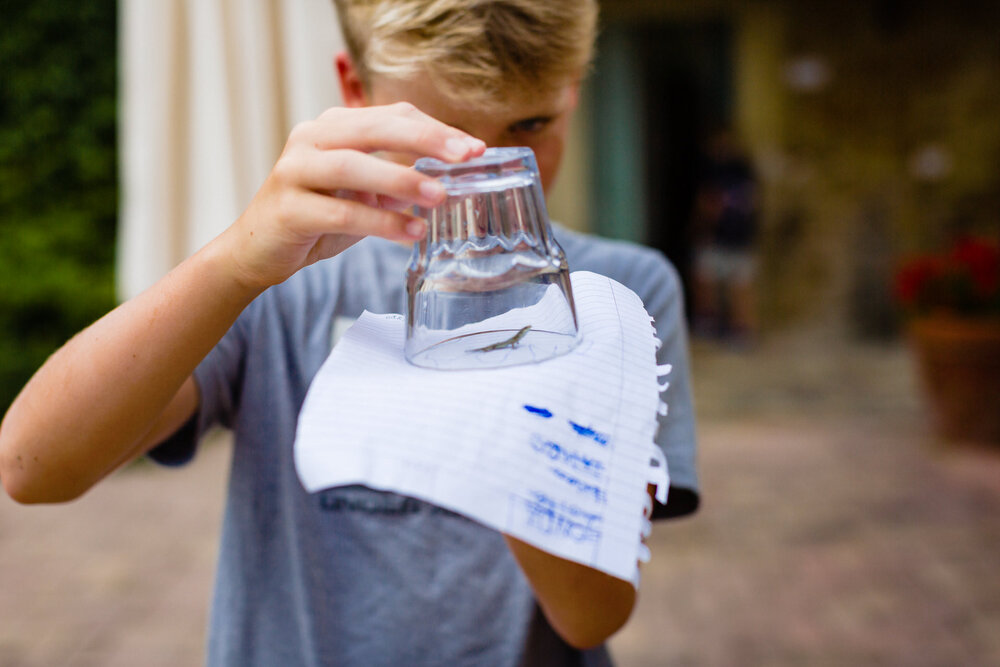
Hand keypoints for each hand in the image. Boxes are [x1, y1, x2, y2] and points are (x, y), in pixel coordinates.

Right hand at [223, 102, 484, 289]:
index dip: (436, 130)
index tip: (473, 149)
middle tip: (464, 158)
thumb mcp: (361, 192)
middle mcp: (310, 139)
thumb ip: (395, 179)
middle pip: (373, 128)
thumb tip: (450, 178)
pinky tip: (410, 232)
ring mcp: (294, 171)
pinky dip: (380, 223)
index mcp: (332, 128)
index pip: (392, 116)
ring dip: (401, 181)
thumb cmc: (315, 217)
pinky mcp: (288, 210)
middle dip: (424, 140)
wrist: (255, 250)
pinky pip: (340, 213)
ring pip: (354, 167)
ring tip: (440, 198)